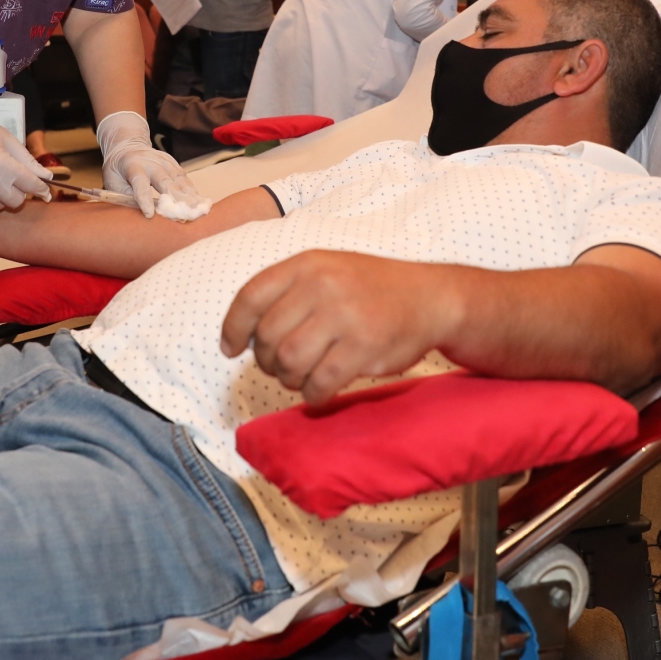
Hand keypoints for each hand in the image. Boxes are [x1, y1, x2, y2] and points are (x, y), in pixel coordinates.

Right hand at [0, 96, 52, 210]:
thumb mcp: (7, 140)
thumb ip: (28, 160)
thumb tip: (47, 176)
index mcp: (6, 166)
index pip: (32, 186)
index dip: (42, 189)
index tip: (45, 192)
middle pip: (17, 201)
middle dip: (20, 192)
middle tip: (14, 181)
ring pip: (0, 206)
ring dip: (2, 197)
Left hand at [96, 111, 204, 218]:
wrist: (127, 146)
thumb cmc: (118, 171)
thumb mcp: (112, 182)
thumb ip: (125, 196)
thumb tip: (140, 215)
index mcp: (132, 165)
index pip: (139, 183)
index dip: (144, 198)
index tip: (149, 214)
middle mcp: (150, 161)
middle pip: (164, 180)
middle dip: (177, 196)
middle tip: (189, 210)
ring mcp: (164, 161)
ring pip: (178, 179)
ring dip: (190, 194)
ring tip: (199, 208)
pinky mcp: (173, 163)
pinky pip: (184, 178)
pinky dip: (192, 190)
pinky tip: (200, 201)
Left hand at [219, 251, 461, 407]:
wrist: (430, 297)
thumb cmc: (371, 288)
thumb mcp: (328, 270)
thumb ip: (288, 292)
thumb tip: (243, 333)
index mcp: (307, 264)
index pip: (251, 296)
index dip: (233, 327)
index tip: (230, 349)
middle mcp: (322, 285)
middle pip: (267, 336)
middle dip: (266, 360)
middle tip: (281, 367)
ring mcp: (343, 315)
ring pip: (288, 362)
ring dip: (289, 379)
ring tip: (301, 377)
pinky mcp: (363, 346)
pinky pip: (319, 382)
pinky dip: (313, 395)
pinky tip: (320, 391)